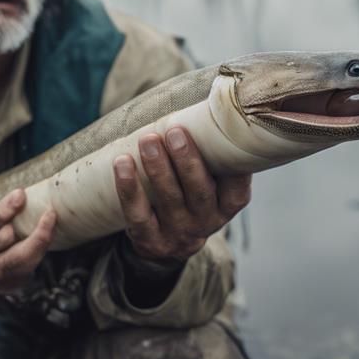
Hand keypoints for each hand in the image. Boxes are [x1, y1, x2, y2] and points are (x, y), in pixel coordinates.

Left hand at [113, 126, 251, 263]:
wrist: (166, 248)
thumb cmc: (189, 199)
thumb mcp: (209, 187)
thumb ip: (213, 157)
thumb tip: (212, 109)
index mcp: (225, 207)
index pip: (237, 192)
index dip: (235, 171)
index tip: (225, 139)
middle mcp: (205, 223)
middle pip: (199, 192)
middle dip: (187, 160)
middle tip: (175, 132)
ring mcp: (177, 234)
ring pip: (168, 199)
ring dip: (158, 168)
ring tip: (148, 140)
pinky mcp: (149, 240)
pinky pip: (137, 214)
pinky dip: (128, 188)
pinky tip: (122, 162)